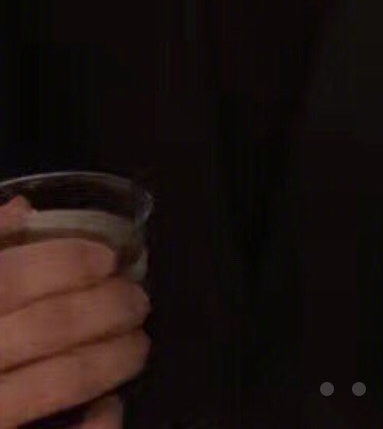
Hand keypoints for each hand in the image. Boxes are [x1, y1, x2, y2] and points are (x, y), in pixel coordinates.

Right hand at [0, 197, 149, 427]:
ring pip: (55, 382)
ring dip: (109, 359)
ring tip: (137, 345)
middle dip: (105, 308)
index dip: (66, 262)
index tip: (108, 257)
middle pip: (47, 327)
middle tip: (138, 300)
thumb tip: (22, 208)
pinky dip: (91, 424)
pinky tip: (109, 408)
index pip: (12, 277)